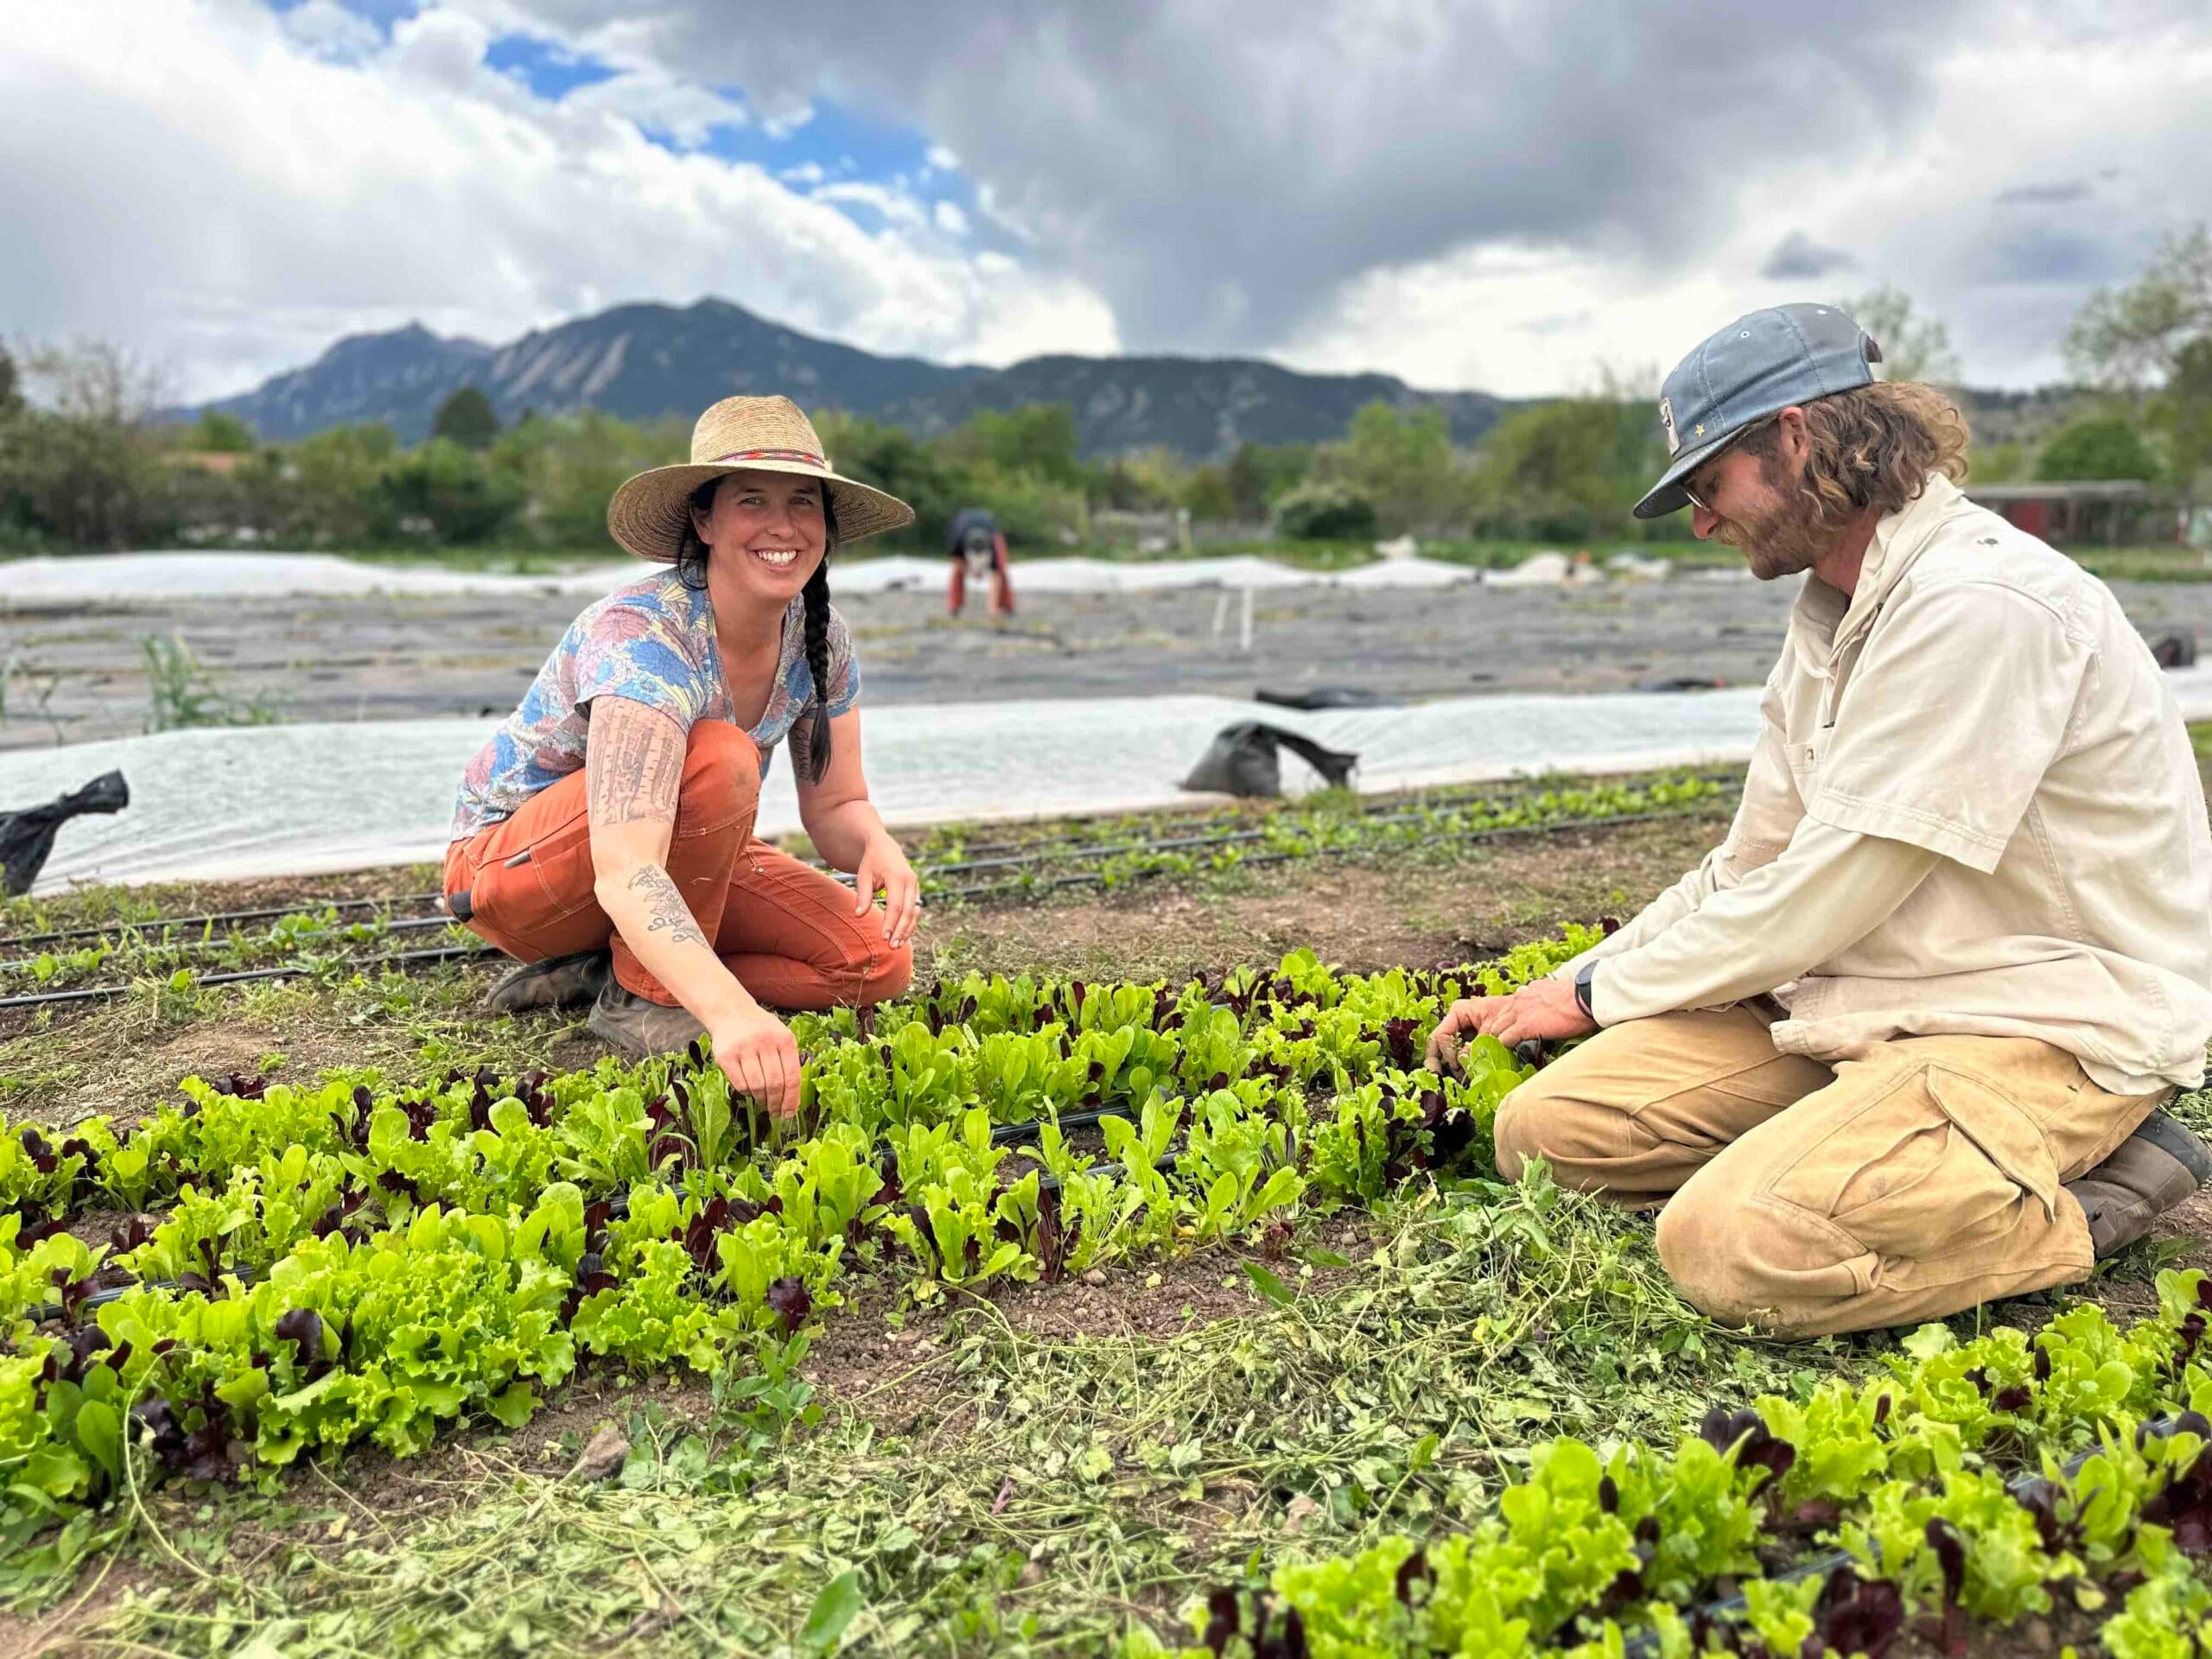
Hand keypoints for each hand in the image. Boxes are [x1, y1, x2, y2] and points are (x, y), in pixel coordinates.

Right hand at [709, 1004, 802, 1117]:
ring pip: (757, 1086)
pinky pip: (739, 1083)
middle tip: (776, 1112)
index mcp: (784, 1039)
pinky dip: (747, 1092)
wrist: (731, 1012)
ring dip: (762, 1099)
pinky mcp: (726, 1055)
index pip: (792, 1077)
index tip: (790, 1112)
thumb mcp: (781, 1037)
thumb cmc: (760, 1029)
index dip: (792, 1099)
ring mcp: (744, 1047)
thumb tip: (793, 1098)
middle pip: (775, 1084)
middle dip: (777, 1103)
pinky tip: (750, 1091)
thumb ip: (788, 1062)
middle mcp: (765, 1042)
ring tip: (763, 1102)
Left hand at [854, 833, 921, 948]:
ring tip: (896, 945)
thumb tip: (858, 915)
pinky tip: (901, 935)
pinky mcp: (916, 891)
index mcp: (897, 876)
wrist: (885, 847)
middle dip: (901, 930)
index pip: (895, 904)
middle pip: (908, 911)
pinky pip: (915, 910)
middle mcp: (911, 881)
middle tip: (891, 946)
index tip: (883, 937)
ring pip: (915, 912)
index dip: (890, 922)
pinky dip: (909, 923)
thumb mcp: (863, 875)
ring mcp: (916, 886)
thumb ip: (863, 895)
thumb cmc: (872, 862)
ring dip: (907, 930)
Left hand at [1424, 977, 1594, 1072]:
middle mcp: (1518, 1001)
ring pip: (1495, 1030)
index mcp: (1527, 993)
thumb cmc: (1577, 998)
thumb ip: (1542, 999)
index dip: (1504, 1023)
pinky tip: (1503, 1057)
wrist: (1585, 996)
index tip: (1503, 1034)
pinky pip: (1504, 1039)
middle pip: (1495, 1020)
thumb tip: (1544, 1008)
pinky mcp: (1524, 1025)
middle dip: (1493, 1034)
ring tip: (1490, 1057)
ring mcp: (1519, 1013)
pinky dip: (1502, 1048)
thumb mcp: (1555, 992)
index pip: (1507, 1010)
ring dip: (1494, 1043)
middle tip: (1490, 1049)